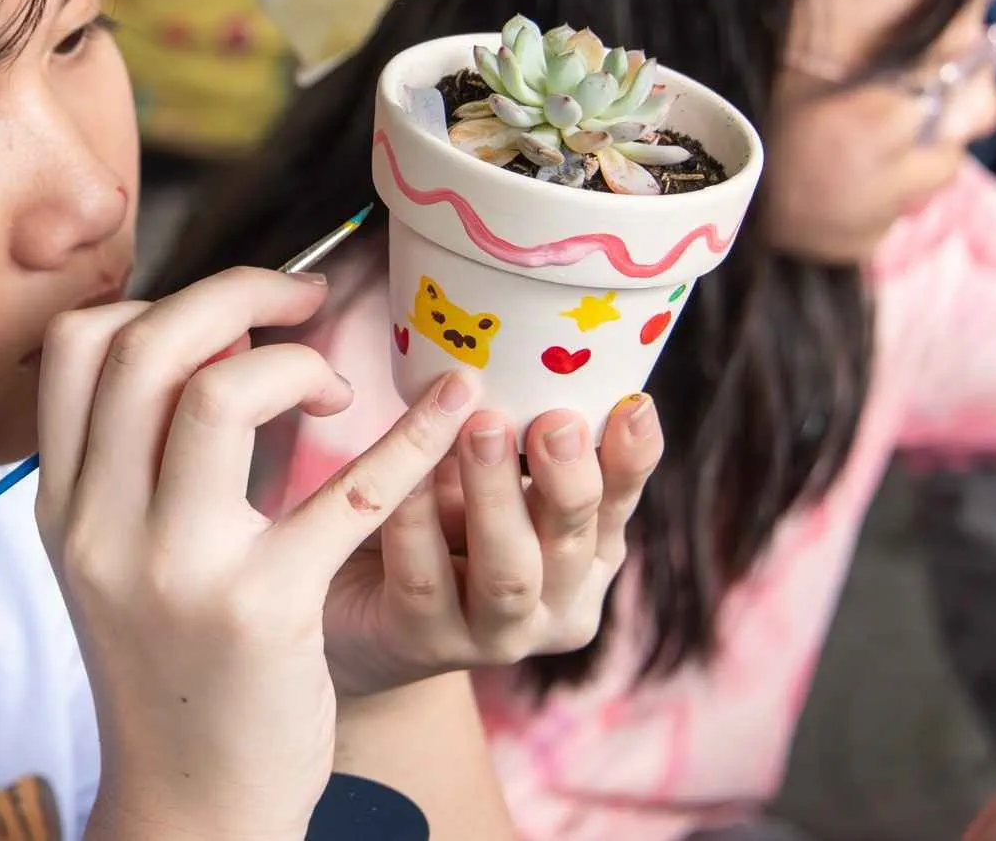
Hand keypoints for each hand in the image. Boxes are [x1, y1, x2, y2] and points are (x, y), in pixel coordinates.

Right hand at [37, 268, 481, 840]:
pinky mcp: (264, 611)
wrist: (189, 806)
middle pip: (146, 347)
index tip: (231, 315)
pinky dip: (411, 437)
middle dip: (237, 294)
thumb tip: (223, 335)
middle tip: (304, 302)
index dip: (160, 300)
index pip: (76, 346)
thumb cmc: (174, 668)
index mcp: (63, 506)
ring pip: (218, 395)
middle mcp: (101, 528)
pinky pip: (345, 494)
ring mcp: (174, 570)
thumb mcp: (118, 560)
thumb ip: (142, 458)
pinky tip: (451, 408)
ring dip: (295, 364)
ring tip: (338, 390)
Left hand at [321, 380, 660, 695]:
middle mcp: (553, 606)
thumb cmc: (435, 533)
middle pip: (572, 544)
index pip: (617, 505)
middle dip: (566, 479)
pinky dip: (415, 524)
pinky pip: (423, 581)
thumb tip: (520, 352)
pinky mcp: (422, 643)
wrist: (360, 622)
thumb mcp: (483, 482)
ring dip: (496, 497)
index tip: (634, 406)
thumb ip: (511, 441)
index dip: (631, 460)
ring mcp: (492, 636)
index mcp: (583, 558)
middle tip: (552, 420)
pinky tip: (404, 479)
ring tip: (482, 429)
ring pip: (508, 574)